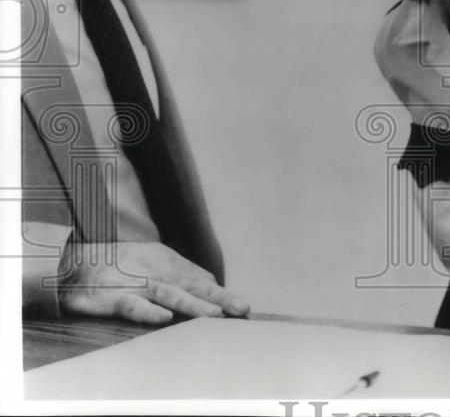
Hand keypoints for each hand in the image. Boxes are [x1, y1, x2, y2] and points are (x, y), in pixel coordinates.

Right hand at [57, 241, 249, 324]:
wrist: (74, 262)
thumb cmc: (120, 266)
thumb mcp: (155, 264)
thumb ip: (181, 277)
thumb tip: (211, 288)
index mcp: (169, 265)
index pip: (201, 281)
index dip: (221, 294)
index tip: (240, 307)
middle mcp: (158, 272)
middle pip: (193, 286)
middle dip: (220, 297)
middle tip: (242, 308)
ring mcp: (137, 283)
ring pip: (169, 294)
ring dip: (193, 305)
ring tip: (214, 315)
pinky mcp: (114, 296)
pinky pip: (133, 305)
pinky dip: (148, 311)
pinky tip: (164, 318)